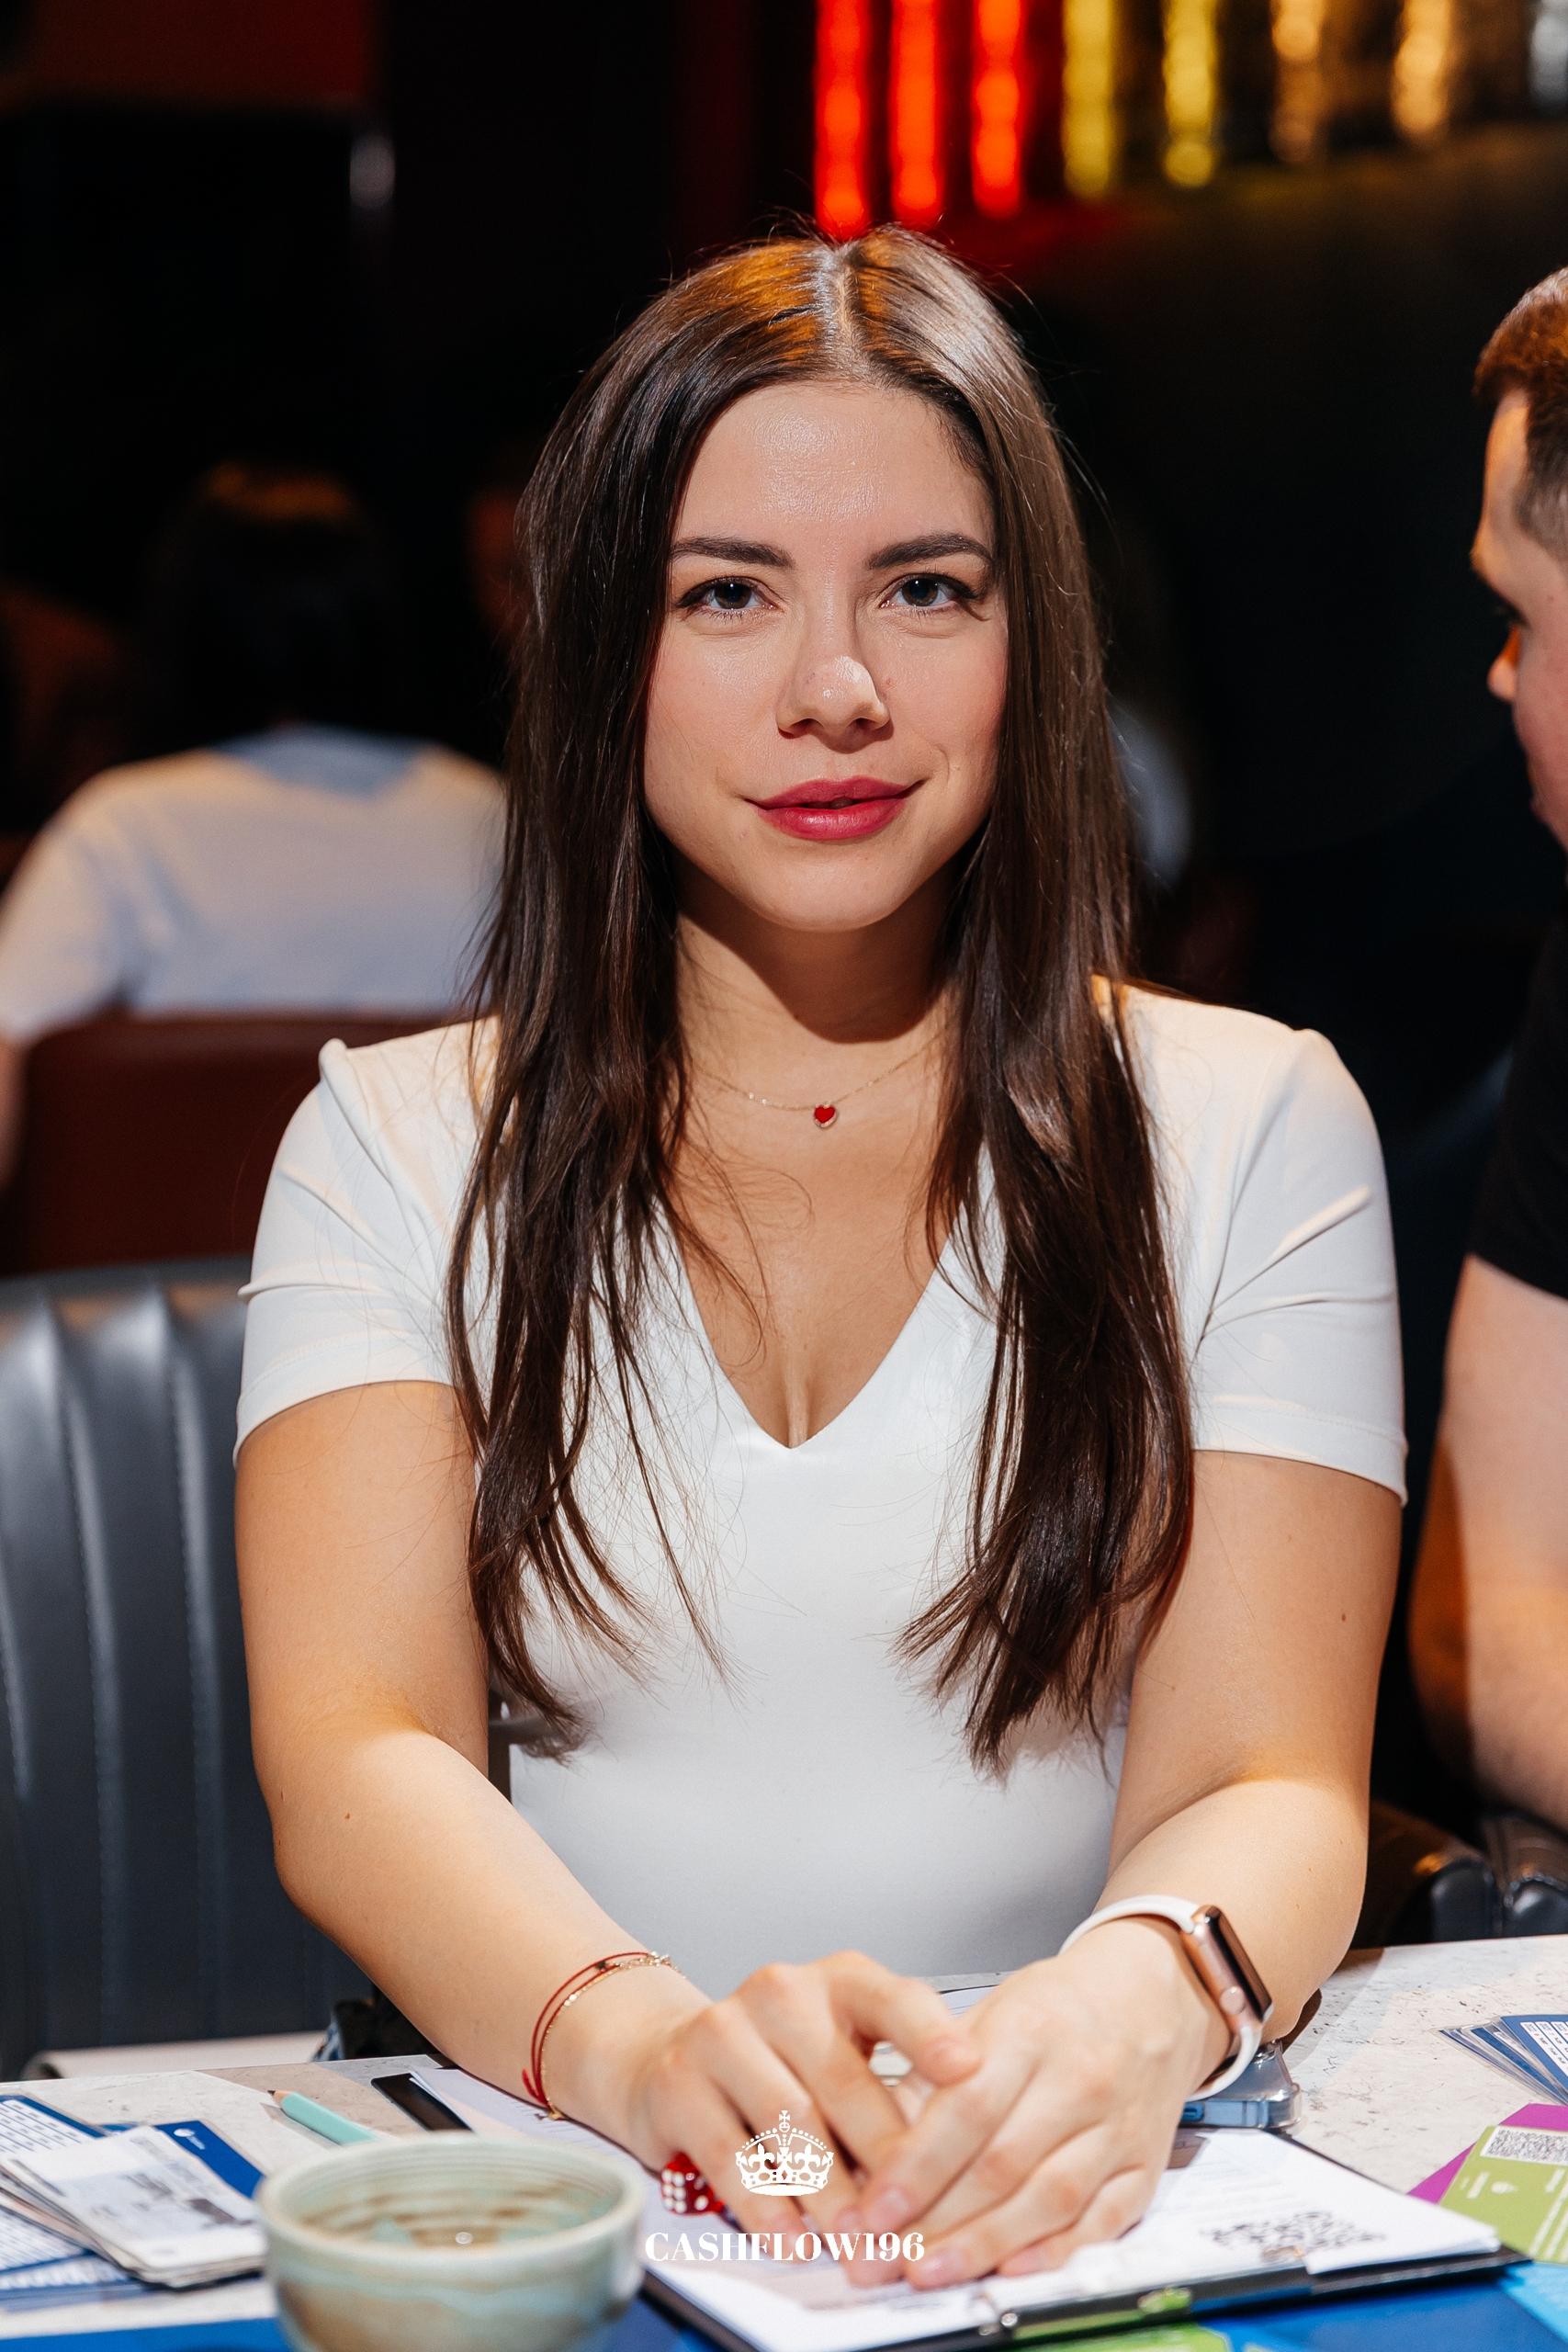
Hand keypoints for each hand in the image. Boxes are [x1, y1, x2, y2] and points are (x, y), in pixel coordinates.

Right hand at [550, 1949, 982, 2246]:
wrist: (671, 2054)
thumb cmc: (785, 2061)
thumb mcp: (847, 2051)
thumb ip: (895, 2088)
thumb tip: (953, 2166)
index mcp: (839, 1980)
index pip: (894, 1998)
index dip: (932, 2035)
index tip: (970, 2071)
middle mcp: (781, 1992)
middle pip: (844, 2080)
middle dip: (884, 2161)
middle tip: (915, 2222)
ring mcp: (722, 2032)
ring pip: (790, 2123)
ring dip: (831, 2196)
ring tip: (862, 2245)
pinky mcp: (679, 2084)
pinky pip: (731, 2156)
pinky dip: (768, 2207)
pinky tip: (794, 2241)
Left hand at [840, 1921, 1228, 2288]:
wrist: (1150, 1997)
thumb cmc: (1057, 2008)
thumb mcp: (987, 2012)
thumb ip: (933, 2074)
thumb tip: (878, 2145)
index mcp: (1030, 2030)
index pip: (967, 2108)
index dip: (917, 2165)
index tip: (875, 2208)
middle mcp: (1079, 2080)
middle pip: (1002, 2163)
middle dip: (938, 2217)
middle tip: (888, 2252)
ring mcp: (1117, 2128)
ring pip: (1047, 2200)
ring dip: (984, 2244)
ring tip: (931, 2271)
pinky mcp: (1143, 2167)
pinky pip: (1100, 2221)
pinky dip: (1053, 2251)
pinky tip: (1008, 2269)